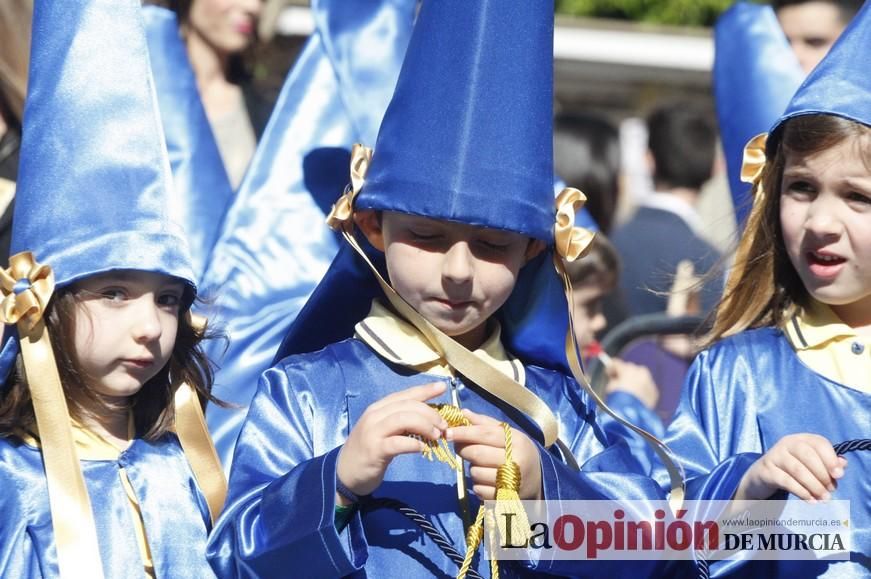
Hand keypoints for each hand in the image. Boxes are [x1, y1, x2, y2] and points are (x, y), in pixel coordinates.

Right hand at [336, 382, 447, 502]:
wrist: (344, 473)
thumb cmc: (368, 450)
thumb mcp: (383, 430)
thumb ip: (401, 422)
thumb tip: (429, 418)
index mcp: (378, 408)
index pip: (405, 394)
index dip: (425, 390)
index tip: (443, 387)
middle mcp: (374, 416)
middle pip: (408, 406)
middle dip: (430, 413)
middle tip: (443, 426)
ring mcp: (373, 432)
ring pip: (404, 419)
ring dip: (425, 426)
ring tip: (437, 436)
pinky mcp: (374, 450)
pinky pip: (398, 443)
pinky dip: (413, 443)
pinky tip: (422, 448)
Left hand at [447, 409, 542, 499]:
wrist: (538, 480)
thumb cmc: (517, 451)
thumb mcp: (508, 434)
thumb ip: (485, 423)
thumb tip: (463, 413)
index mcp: (516, 441)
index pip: (485, 434)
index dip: (464, 432)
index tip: (447, 433)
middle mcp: (516, 461)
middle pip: (478, 453)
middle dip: (463, 450)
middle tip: (460, 447)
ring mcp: (511, 481)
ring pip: (475, 472)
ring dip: (472, 468)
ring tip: (482, 465)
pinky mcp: (503, 498)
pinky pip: (478, 489)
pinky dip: (477, 485)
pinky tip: (487, 480)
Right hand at [604, 359, 659, 409]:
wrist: (631, 413)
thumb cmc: (619, 400)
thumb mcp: (610, 388)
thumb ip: (613, 380)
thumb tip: (614, 380)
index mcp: (628, 369)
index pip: (618, 364)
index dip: (612, 367)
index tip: (608, 372)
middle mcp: (641, 372)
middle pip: (631, 369)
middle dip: (625, 374)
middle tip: (618, 381)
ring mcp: (649, 381)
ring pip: (641, 378)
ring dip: (635, 382)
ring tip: (628, 391)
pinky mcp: (654, 392)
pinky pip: (647, 388)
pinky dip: (642, 390)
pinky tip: (636, 397)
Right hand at [735, 433, 846, 501]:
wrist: (763, 476)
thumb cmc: (793, 469)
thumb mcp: (810, 464)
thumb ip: (828, 463)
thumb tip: (842, 465)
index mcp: (800, 439)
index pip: (818, 443)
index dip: (830, 458)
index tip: (838, 475)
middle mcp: (786, 443)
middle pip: (808, 455)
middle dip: (822, 474)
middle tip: (830, 490)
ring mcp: (774, 456)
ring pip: (797, 469)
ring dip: (814, 486)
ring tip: (823, 498)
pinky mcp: (766, 470)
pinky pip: (786, 481)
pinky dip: (801, 492)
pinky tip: (810, 500)